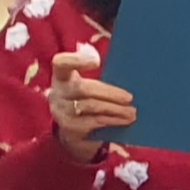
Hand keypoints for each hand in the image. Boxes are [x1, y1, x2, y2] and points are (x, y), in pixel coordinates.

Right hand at [45, 47, 134, 162]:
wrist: (72, 128)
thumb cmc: (84, 99)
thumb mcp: (85, 84)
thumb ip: (98, 75)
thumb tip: (124, 70)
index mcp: (62, 76)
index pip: (61, 63)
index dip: (76, 60)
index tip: (96, 61)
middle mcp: (58, 92)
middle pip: (83, 88)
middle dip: (109, 93)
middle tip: (129, 98)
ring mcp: (61, 111)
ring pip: (91, 106)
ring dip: (114, 109)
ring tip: (132, 112)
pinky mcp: (69, 127)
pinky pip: (93, 122)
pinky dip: (111, 120)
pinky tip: (123, 120)